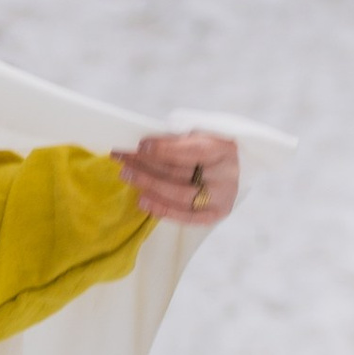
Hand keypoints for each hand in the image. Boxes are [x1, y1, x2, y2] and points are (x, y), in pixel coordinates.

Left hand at [116, 131, 238, 225]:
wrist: (230, 173)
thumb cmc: (209, 152)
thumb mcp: (198, 138)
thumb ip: (176, 141)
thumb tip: (144, 145)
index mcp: (224, 149)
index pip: (193, 150)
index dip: (167, 149)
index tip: (142, 146)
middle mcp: (226, 175)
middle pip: (181, 172)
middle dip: (148, 164)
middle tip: (123, 158)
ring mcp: (221, 198)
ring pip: (180, 194)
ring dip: (149, 184)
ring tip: (126, 174)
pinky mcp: (214, 214)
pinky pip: (185, 216)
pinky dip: (162, 209)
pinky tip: (142, 201)